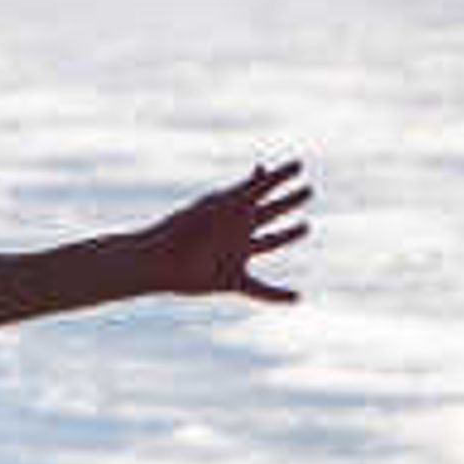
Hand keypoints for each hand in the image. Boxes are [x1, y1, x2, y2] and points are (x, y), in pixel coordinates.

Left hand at [134, 157, 309, 304]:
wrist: (155, 262)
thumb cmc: (179, 231)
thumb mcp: (216, 206)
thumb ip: (243, 191)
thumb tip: (262, 170)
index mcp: (233, 209)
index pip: (264, 187)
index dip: (281, 175)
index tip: (298, 164)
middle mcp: (237, 230)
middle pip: (271, 213)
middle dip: (290, 201)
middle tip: (309, 191)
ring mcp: (236, 254)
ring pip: (270, 242)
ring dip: (288, 235)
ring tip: (305, 227)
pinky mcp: (230, 280)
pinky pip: (259, 290)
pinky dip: (277, 296)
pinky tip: (296, 299)